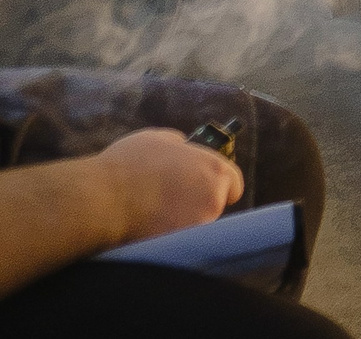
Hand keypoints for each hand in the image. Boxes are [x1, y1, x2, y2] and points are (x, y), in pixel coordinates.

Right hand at [95, 129, 242, 244]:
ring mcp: (197, 226)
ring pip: (197, 226)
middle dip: (198, 205)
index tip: (203, 189)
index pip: (234, 186)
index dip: (219, 187)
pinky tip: (148, 229)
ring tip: (155, 214)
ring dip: (182, 222)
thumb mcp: (158, 139)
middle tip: (171, 201)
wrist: (101, 200)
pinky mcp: (179, 247)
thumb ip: (180, 144)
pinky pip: (179, 242)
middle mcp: (214, 200)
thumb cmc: (128, 165)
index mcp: (216, 171)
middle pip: (215, 207)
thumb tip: (183, 147)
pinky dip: (168, 237)